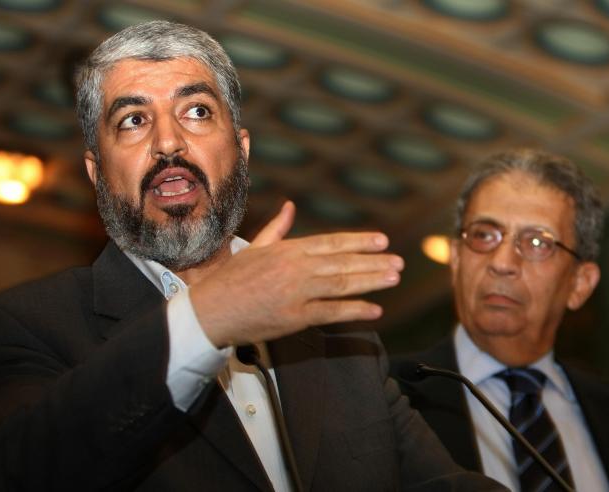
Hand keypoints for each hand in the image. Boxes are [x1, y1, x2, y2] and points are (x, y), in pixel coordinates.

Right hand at [189, 201, 403, 347]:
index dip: (360, 241)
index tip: (382, 241)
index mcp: (288, 249)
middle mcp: (296, 268)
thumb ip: (278, 229)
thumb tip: (291, 207)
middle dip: (374, 262)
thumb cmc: (231, 279)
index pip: (332, 242)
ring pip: (342, 284)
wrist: (210, 311)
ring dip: (371, 281)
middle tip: (399, 263)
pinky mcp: (295, 317)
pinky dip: (355, 311)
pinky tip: (375, 310)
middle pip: (343, 263)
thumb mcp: (255, 247)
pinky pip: (331, 312)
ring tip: (393, 278)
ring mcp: (297, 292)